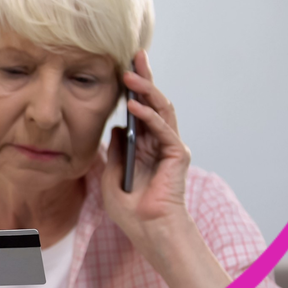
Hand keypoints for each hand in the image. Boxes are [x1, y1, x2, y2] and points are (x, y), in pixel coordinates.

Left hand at [102, 50, 192, 247]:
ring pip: (160, 110)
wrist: (148, 231)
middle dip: (144, 78)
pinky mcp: (176, 155)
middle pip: (153, 103)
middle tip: (135, 56)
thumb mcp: (111, 177)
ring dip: (146, 90)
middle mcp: (159, 143)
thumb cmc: (131, 211)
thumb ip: (114, 152)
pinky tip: (133, 107)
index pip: (140, 111)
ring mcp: (169, 147)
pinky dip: (149, 116)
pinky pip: (162, 129)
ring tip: (130, 75)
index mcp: (144, 147)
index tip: (123, 67)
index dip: (133, 89)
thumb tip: (115, 128)